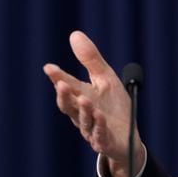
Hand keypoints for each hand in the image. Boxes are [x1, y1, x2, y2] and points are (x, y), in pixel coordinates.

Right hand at [43, 30, 143, 176]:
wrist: (128, 136)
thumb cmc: (114, 107)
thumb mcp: (105, 79)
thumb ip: (90, 60)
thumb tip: (74, 34)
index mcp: (81, 98)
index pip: (67, 87)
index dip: (58, 78)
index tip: (49, 67)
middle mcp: (82, 115)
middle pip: (69, 106)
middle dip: (65, 95)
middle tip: (61, 83)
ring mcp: (93, 130)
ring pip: (84, 121)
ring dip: (84, 110)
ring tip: (84, 98)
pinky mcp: (105, 142)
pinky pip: (101, 135)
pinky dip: (100, 125)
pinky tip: (101, 115)